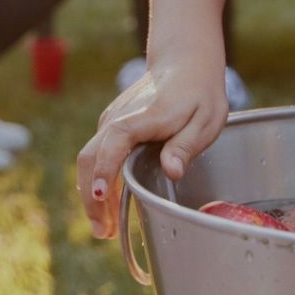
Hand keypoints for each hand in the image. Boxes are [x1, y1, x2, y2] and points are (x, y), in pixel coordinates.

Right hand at [76, 55, 228, 238]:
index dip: (106, 170)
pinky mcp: (111, 125)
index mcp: (143, 117)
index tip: (102, 196)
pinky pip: (96, 155)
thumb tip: (172, 171)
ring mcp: (111, 121)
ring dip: (92, 194)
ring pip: (89, 159)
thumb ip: (185, 146)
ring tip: (104, 229)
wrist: (183, 63)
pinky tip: (108, 204)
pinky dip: (97, 181)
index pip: (114, 142)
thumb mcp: (205, 120)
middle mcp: (118, 118)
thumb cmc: (198, 93)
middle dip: (92, 196)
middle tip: (103, 232)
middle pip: (91, 157)